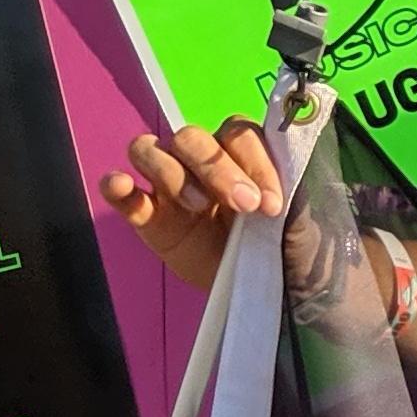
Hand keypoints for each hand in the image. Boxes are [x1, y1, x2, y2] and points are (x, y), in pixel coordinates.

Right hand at [100, 117, 279, 289]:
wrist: (253, 282)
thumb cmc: (276, 243)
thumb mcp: (295, 224)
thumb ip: (297, 199)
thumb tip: (300, 182)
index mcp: (239, 152)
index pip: (238, 133)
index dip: (255, 162)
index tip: (271, 203)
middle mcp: (199, 159)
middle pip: (191, 137)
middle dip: (216, 168)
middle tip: (243, 206)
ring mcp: (167, 184)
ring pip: (150, 150)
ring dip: (171, 173)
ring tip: (197, 208)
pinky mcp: (145, 215)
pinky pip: (118, 189)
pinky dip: (116, 185)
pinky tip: (122, 189)